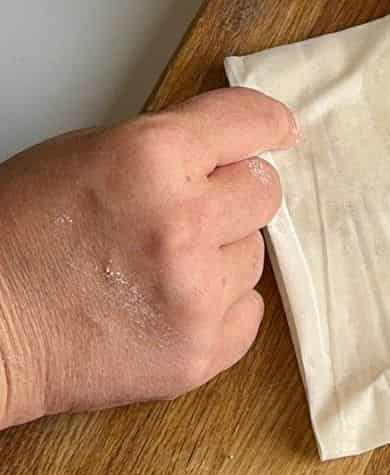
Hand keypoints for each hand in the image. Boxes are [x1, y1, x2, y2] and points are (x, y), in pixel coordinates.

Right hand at [0, 88, 296, 430]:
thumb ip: (165, 148)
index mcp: (150, 158)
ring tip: (158, 266)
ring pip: (254, 256)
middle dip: (233, 196)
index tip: (278, 131)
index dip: (265, 125)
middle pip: (264, 192)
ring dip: (220, 255)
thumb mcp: (85, 155)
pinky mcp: (200, 352)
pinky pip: (247, 313)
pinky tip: (167, 304)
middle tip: (188, 212)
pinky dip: (218, 308)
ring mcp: (196, 294)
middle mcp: (182, 223)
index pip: (249, 122)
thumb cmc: (17, 237)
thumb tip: (230, 149)